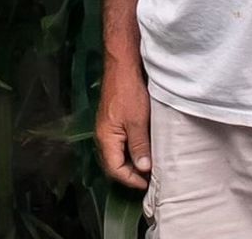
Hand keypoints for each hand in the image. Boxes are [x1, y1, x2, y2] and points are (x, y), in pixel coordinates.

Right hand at [95, 71, 151, 188]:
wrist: (122, 66)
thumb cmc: (128, 91)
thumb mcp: (137, 120)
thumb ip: (139, 145)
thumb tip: (143, 168)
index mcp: (106, 139)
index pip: (115, 170)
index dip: (131, 180)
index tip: (147, 183)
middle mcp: (103, 136)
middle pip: (113, 164)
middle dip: (130, 174)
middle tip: (149, 178)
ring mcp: (107, 128)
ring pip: (117, 154)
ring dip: (130, 162)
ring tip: (148, 166)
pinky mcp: (113, 120)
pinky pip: (119, 143)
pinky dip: (130, 150)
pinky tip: (142, 148)